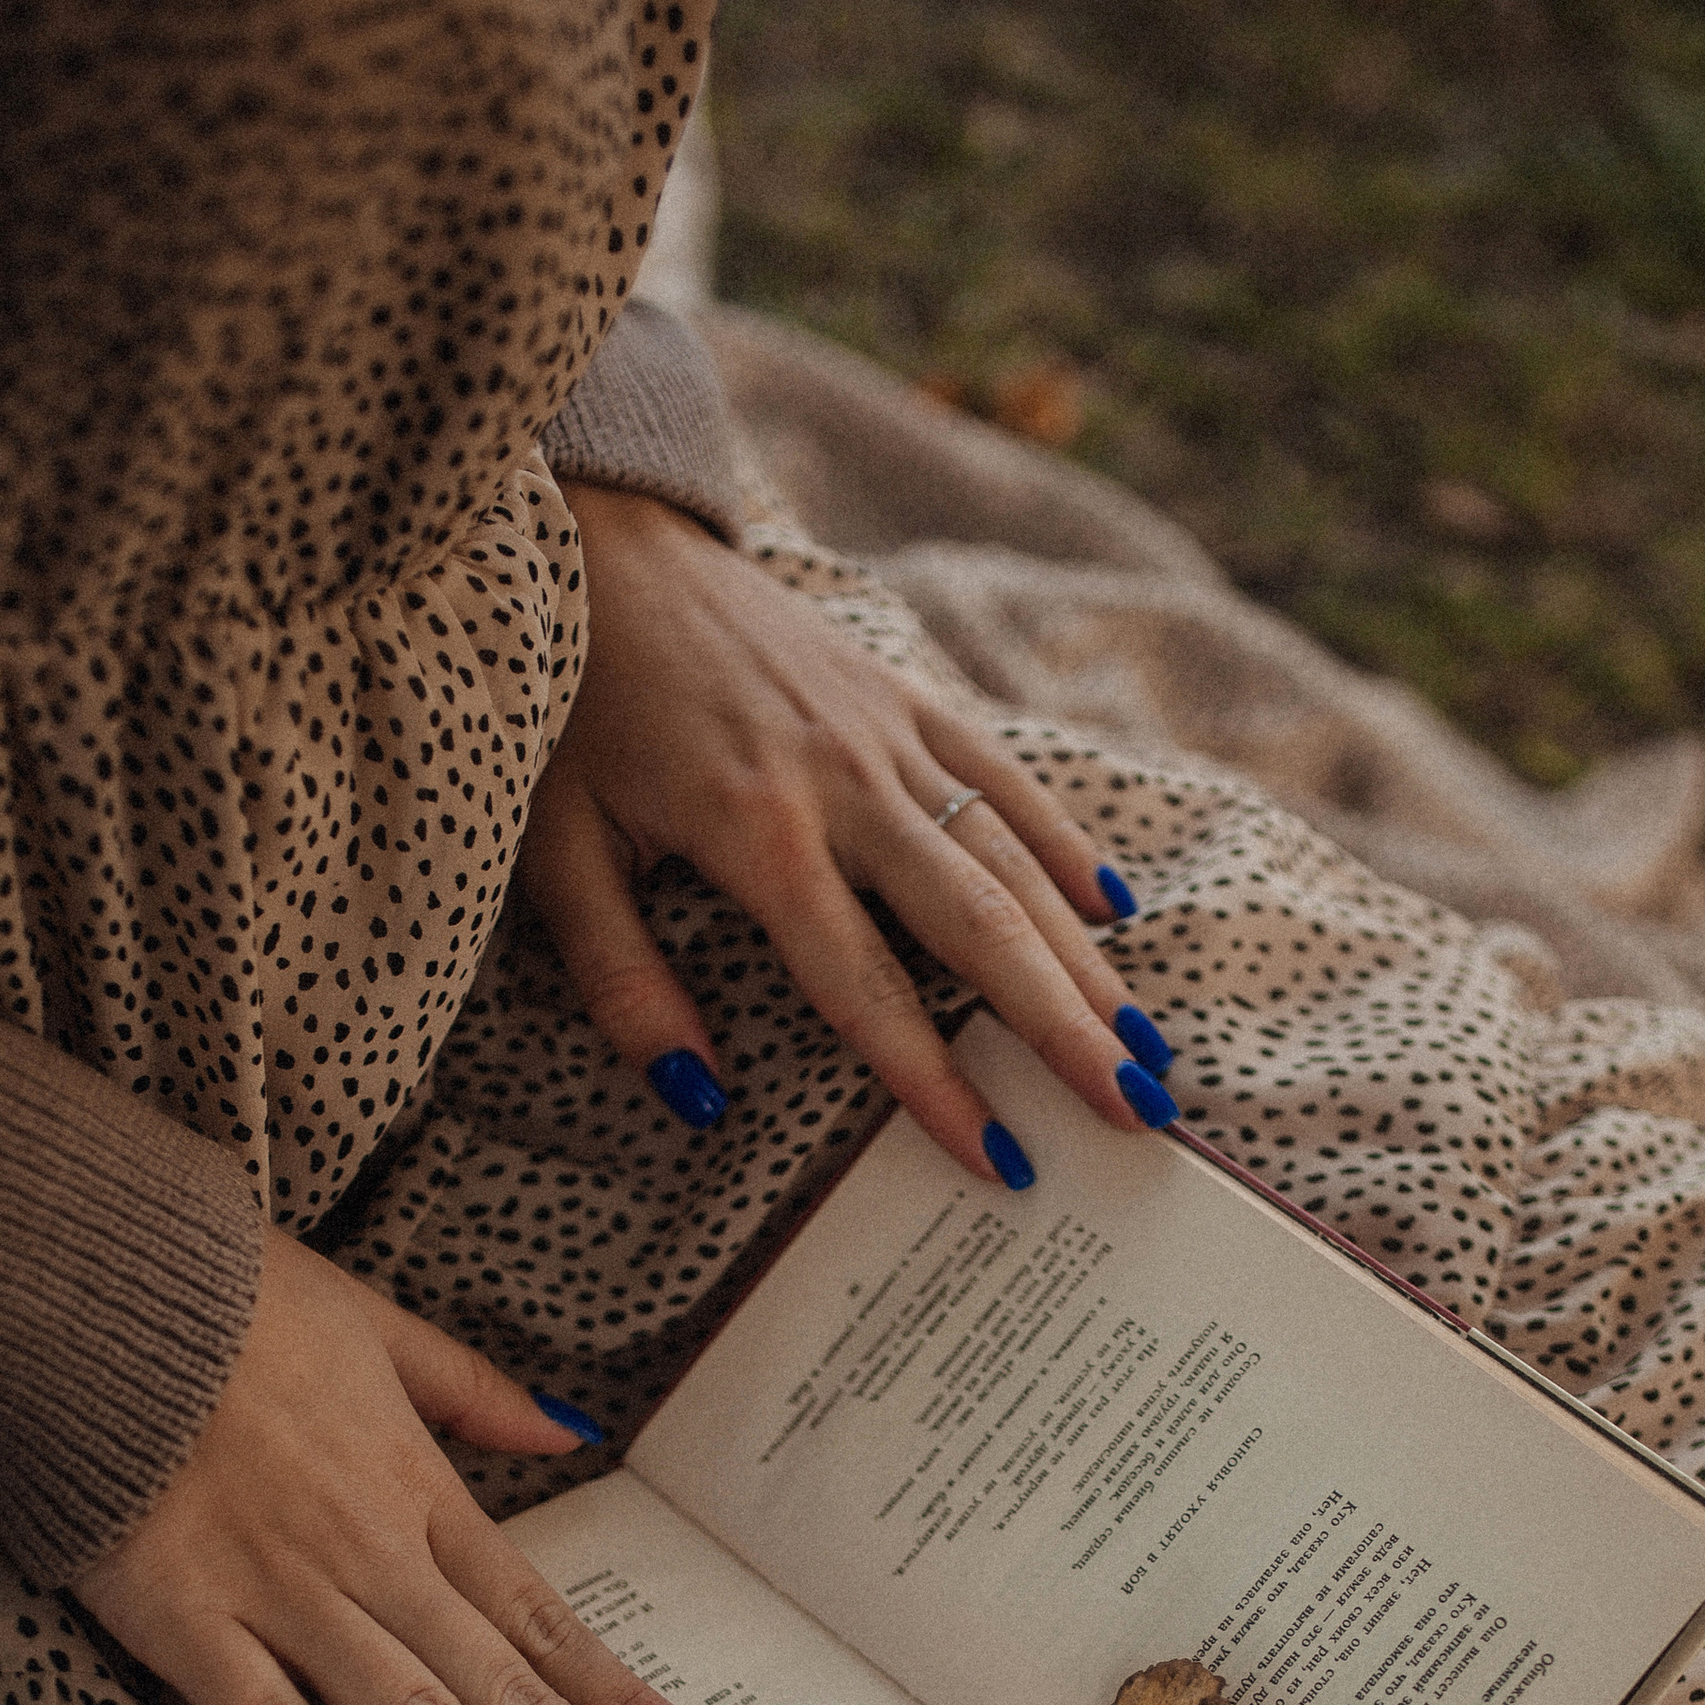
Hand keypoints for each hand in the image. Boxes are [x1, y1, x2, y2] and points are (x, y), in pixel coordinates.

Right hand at [73, 1231, 745, 1704]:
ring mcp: (284, 1599)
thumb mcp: (371, 1319)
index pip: (549, 1623)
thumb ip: (470, 1389)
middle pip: (513, 1696)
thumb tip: (563, 1429)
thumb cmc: (218, 1296)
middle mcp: (373, 1559)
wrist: (77, 1280)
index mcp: (420, 1493)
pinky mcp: (190, 1628)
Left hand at [518, 487, 1178, 1184]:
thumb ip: (624, 983)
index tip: (998, 1159)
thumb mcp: (561, 856)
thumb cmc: (571, 712)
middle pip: (979, 925)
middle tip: (1133, 1110)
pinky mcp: (905, 692)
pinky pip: (1003, 776)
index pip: (865, 987)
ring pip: (1011, 858)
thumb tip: (697, 1096)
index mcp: (758, 834)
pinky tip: (1112, 911)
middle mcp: (845, 782)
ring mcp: (887, 732)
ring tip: (1143, 1044)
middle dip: (1063, 1027)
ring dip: (1083, 960)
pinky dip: (1061, 842)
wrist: (600, 544)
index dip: (935, 1082)